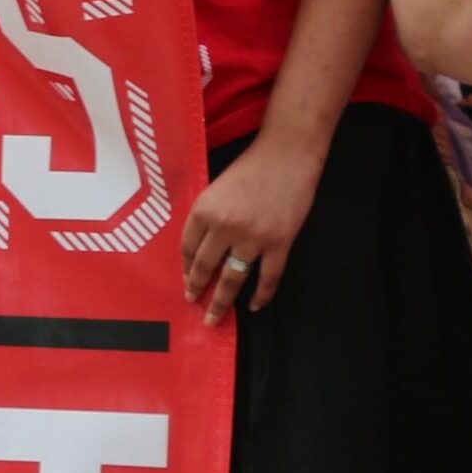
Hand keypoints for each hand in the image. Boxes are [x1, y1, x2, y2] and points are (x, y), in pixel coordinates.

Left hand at [183, 133, 321, 317]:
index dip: (184, 267)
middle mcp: (224, 226)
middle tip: (193, 304)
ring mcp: (253, 237)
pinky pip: (268, 277)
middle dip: (196, 289)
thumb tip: (201, 248)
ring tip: (215, 317)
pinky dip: (262, 295)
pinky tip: (255, 305)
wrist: (287, 155)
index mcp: (204, 210)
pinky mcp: (280, 242)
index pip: (187, 247)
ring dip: (222, 301)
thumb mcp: (216, 188)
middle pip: (204, 266)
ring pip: (233, 278)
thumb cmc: (250, 168)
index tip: (185, 280)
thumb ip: (208, 216)